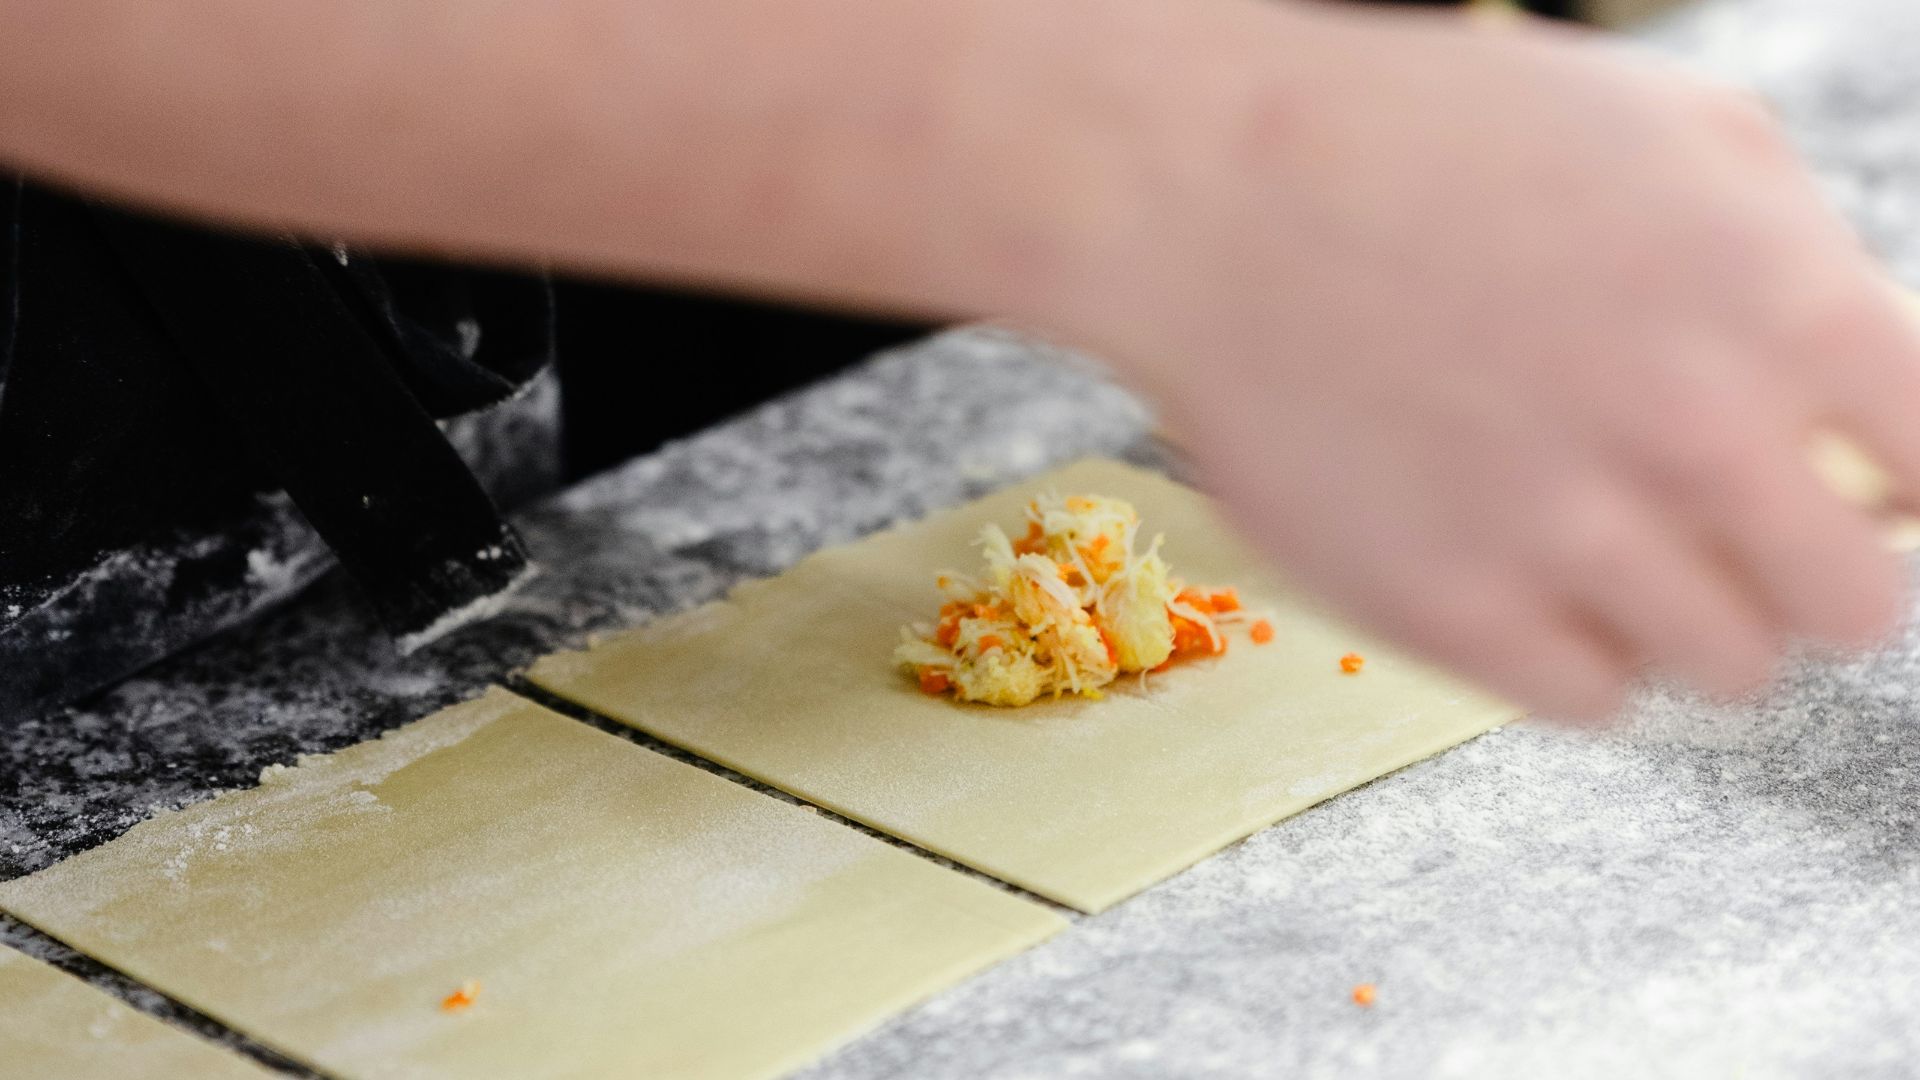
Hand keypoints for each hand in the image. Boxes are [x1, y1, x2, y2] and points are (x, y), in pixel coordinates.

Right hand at [1026, 3, 1919, 720]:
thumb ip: (1807, 272)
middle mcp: (1691, 433)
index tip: (1850, 490)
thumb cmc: (1434, 139)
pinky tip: (1534, 579)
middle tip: (1740, 535)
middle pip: (1855, 608)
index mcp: (1779, 303)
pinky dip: (1582, 655)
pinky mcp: (1447, 609)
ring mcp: (1563, 534)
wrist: (1214, 189)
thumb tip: (1862, 415)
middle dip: (1809, 571)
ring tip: (1614, 547)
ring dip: (1693, 616)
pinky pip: (1592, 703)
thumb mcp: (1678, 137)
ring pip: (1727, 669)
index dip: (1895, 487)